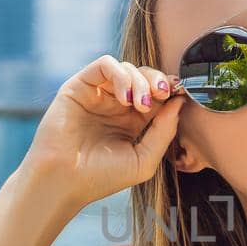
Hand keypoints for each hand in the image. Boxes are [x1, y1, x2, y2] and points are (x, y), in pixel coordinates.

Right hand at [19, 54, 186, 206]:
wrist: (64, 181)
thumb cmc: (102, 177)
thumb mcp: (145, 159)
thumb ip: (164, 131)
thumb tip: (180, 102)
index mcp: (132, 121)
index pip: (157, 95)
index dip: (171, 90)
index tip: (181, 93)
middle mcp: (115, 104)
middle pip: (145, 76)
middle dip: (158, 81)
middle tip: (163, 93)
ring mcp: (98, 94)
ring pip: (127, 68)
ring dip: (140, 81)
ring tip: (140, 105)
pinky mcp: (80, 86)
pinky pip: (105, 64)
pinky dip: (120, 74)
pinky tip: (124, 98)